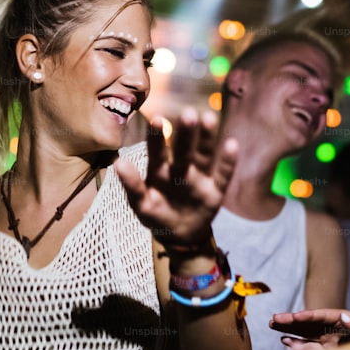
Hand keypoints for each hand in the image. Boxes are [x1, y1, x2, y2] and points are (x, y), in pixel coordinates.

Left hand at [115, 107, 236, 248]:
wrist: (180, 236)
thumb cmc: (157, 216)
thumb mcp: (141, 205)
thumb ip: (132, 186)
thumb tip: (118, 163)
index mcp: (159, 171)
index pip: (157, 152)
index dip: (157, 137)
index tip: (157, 120)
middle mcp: (180, 169)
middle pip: (183, 149)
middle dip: (186, 133)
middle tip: (188, 113)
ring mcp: (199, 178)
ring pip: (204, 155)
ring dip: (207, 138)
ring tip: (209, 118)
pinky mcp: (215, 190)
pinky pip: (222, 175)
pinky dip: (227, 162)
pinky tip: (232, 144)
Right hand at [270, 308, 349, 347]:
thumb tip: (345, 316)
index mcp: (339, 319)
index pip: (320, 316)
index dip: (306, 316)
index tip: (294, 317)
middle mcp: (329, 326)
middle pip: (307, 321)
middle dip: (291, 320)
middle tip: (274, 318)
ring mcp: (324, 336)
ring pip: (303, 330)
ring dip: (289, 328)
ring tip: (273, 324)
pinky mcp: (322, 347)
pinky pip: (306, 342)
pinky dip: (296, 341)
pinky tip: (285, 340)